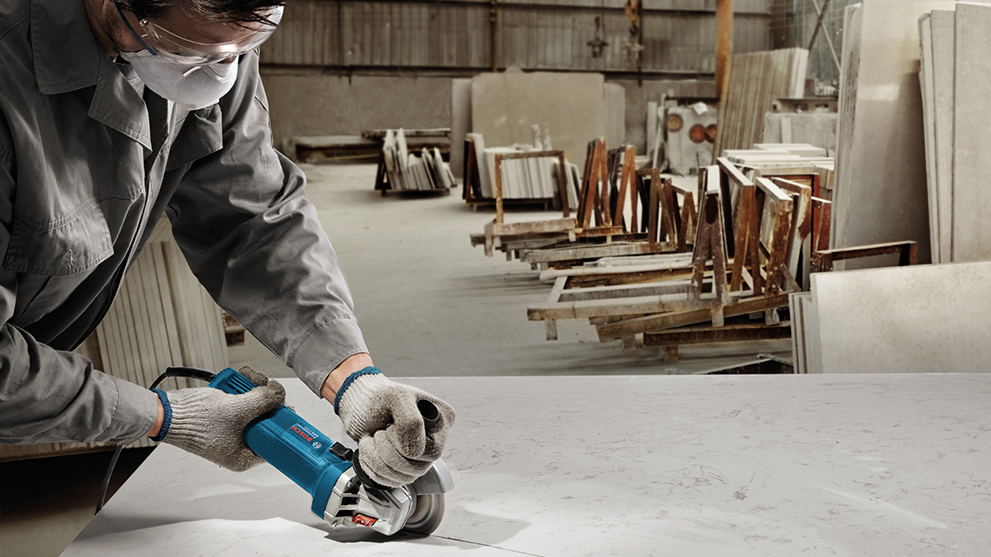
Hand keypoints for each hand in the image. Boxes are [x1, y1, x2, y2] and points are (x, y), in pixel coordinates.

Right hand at [156, 366, 284, 471]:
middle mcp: (239, 447)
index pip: (275, 442)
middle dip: (267, 399)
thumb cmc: (196, 422)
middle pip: (267, 421)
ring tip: (249, 378)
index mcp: (244, 457)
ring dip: (255, 389)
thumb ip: (264, 402)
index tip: (288, 407)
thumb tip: (280, 394)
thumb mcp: (238, 411)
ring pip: (255, 408)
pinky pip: (243, 402)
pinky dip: (243, 389)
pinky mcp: (226, 417)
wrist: (167, 412)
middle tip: (266, 386)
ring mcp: (232, 431)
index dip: (283, 423)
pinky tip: (241, 378)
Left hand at [334, 368, 454, 487]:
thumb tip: (414, 451)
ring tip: (371, 440)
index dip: (405, 443)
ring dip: (378, 461)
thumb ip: (411, 422)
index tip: (389, 426)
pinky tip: (369, 451)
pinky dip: (374, 468)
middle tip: (378, 433)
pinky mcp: (403, 466)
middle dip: (388, 453)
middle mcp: (435, 440)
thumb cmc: (378, 396)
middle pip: (418, 468)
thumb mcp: (396, 398)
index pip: (432, 451)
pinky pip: (393, 482)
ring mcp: (419, 455)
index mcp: (442, 421)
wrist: (359, 404)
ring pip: (404, 478)